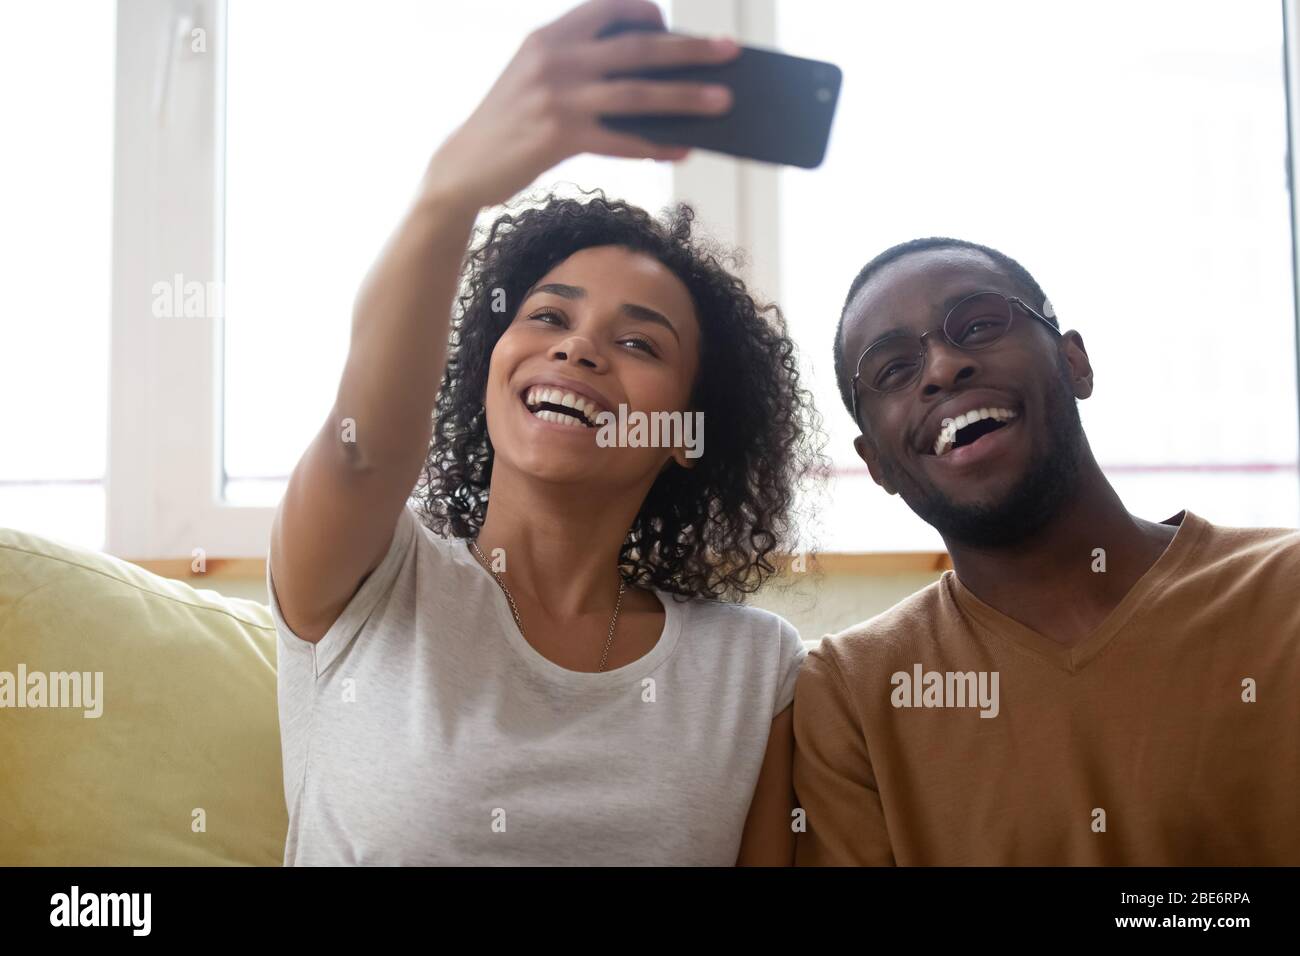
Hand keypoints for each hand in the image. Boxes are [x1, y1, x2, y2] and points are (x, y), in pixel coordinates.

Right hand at [423, 0, 739, 210]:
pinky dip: (655, 145)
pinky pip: (622, 140)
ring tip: (723, 100)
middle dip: (689, 49)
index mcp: (548, 37)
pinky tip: (682, 148)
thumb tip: (644, 77)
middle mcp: (555, 59)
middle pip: (637, 48)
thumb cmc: (506, 125)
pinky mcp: (560, 137)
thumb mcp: (532, 76)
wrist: (462, 168)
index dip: (646, 13)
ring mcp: (558, 98)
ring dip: (686, 97)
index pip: (607, 7)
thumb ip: (576, 64)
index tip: (673, 24)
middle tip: (729, 52)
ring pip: (637, 94)